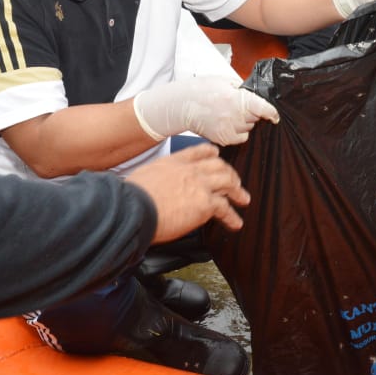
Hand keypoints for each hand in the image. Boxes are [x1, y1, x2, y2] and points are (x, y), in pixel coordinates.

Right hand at [127, 143, 250, 240]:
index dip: (211, 153)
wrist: (134, 208)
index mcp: (174, 161)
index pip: (199, 152)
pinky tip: (235, 222)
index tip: (217, 155)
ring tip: (243, 200)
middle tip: (235, 182)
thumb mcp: (144, 176)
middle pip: (218, 166)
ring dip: (237, 192)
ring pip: (227, 183)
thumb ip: (157, 179)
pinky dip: (232, 216)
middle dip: (230, 174)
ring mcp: (199, 185)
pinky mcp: (204, 204)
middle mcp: (190, 170)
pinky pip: (224, 208)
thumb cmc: (132, 198)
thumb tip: (156, 189)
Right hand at [133, 75, 279, 145]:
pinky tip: (227, 123)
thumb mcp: (225, 81)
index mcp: (236, 99)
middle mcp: (234, 116)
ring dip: (245, 121)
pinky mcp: (223, 138)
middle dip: (252, 112)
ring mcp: (228, 129)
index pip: (263, 109)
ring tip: (230, 113)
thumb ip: (242, 88)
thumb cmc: (202, 90)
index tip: (275, 116)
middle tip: (239, 105)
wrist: (183, 104)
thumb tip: (256, 95)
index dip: (272, 113)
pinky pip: (240, 137)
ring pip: (249, 128)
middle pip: (256, 118)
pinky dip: (238, 131)